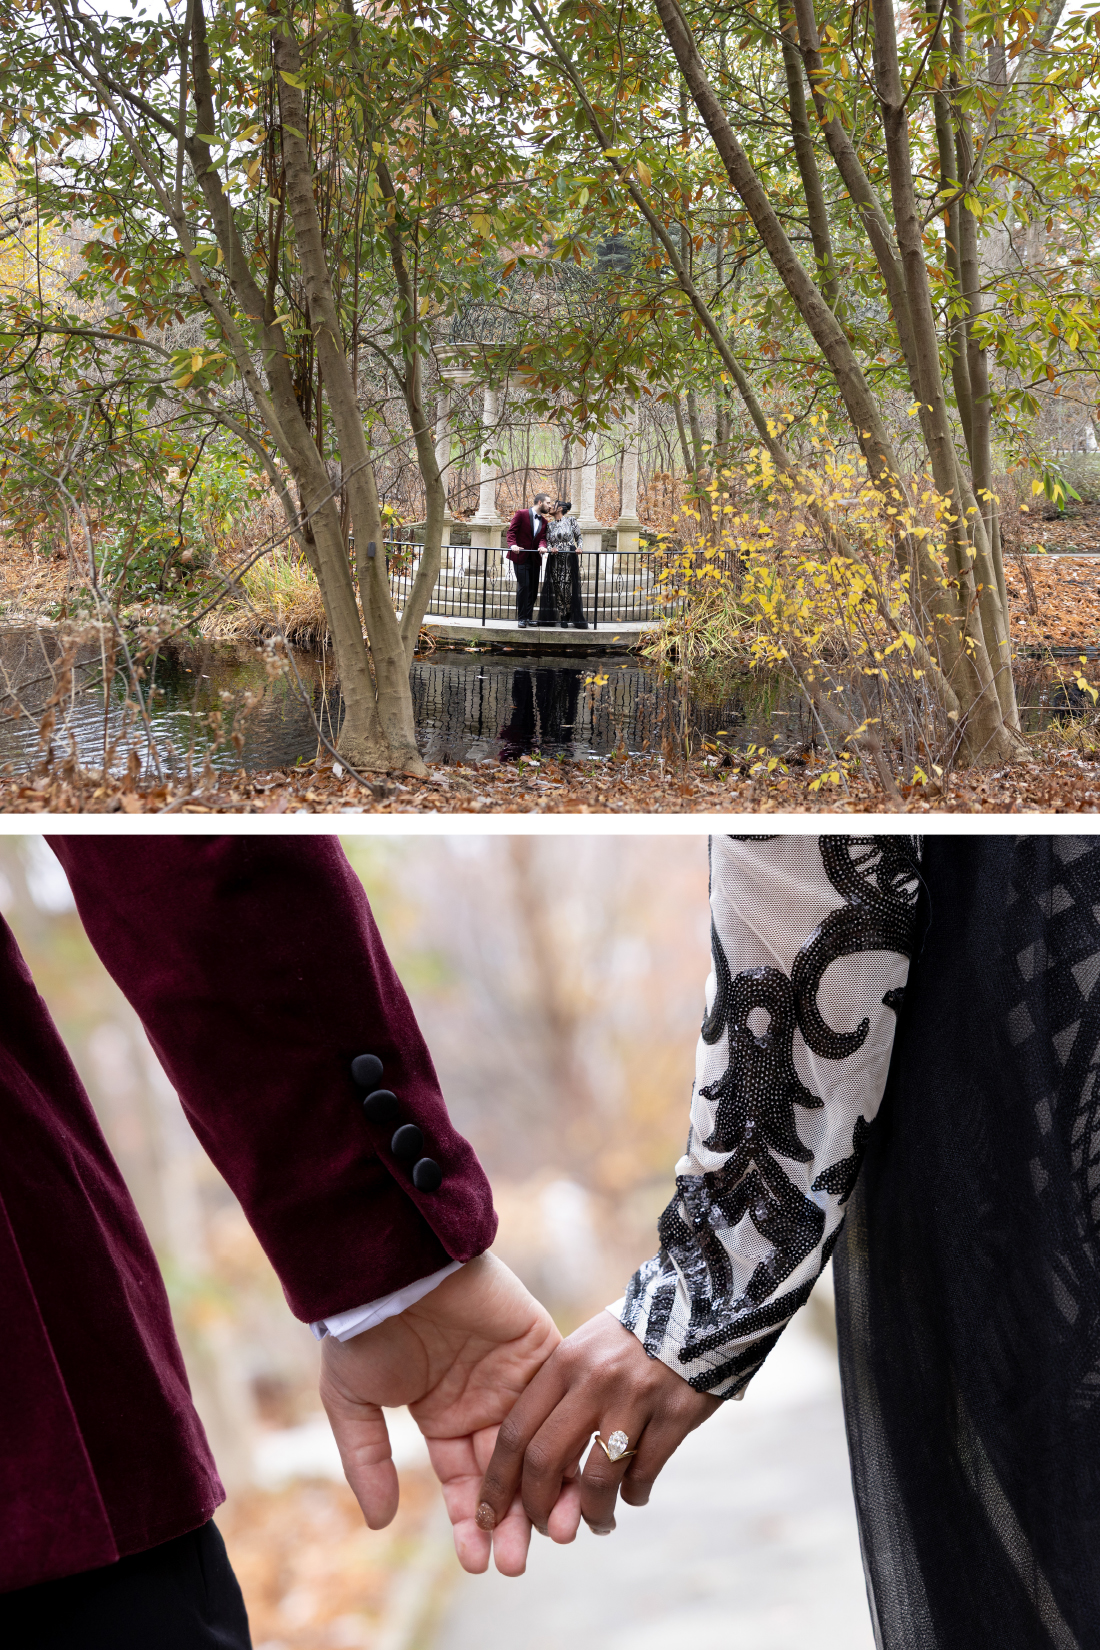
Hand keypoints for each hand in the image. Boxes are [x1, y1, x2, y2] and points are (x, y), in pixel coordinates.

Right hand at [319, 1254, 559, 1575]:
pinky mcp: (541, 1345)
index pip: (463, 1481)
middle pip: (507, 1473)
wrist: (394, 1266)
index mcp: (441, 1414)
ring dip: (549, 1490)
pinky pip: (560, 1398)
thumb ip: (367, 1460)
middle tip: (518, 1562)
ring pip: (541, 1444)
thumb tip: (380, 1523)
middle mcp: (482, 1399)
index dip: (470, 1522)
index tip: (477, 1564)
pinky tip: (572, 1477)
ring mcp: (514, 1374)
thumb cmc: (365, 1328)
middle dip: (513, 1520)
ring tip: (556, 1534)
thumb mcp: (352, 1401)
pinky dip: (569, 1437)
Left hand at [476, 1311, 719, 1542]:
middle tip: (547, 1529)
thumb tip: (532, 1463)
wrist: (698, 1307)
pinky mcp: (674, 1414)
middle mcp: (593, 1379)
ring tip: (598, 1522)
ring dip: (593, 1513)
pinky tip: (634, 1495)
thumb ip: (559, 1394)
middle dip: (538, 1507)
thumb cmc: (632, 1336)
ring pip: (596, 1480)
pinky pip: (643, 1474)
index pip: (514, 1430)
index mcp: (564, 1362)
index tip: (489, 1513)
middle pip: (545, 1460)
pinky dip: (634, 1495)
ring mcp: (635, 1398)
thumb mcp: (586, 1348)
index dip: (498, 1480)